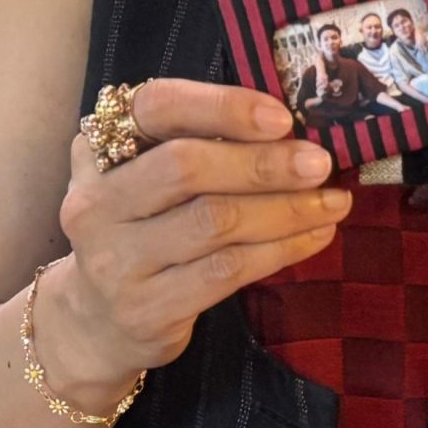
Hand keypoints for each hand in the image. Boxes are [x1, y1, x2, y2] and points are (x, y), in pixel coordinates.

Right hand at [35, 80, 351, 397]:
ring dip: (286, 209)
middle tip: (320, 163)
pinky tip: (314, 237)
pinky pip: (227, 271)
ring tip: (333, 202)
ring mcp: (115, 260)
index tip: (282, 117)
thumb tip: (293, 129)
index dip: (222, 106)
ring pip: (215, 222)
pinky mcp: (145, 309)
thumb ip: (199, 144)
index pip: (157, 107)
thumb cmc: (141, 230)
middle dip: (264, 163)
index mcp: (99, 150)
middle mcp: (96, 202)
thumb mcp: (147, 177)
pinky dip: (281, 250)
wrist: (94, 321)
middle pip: (186, 167)